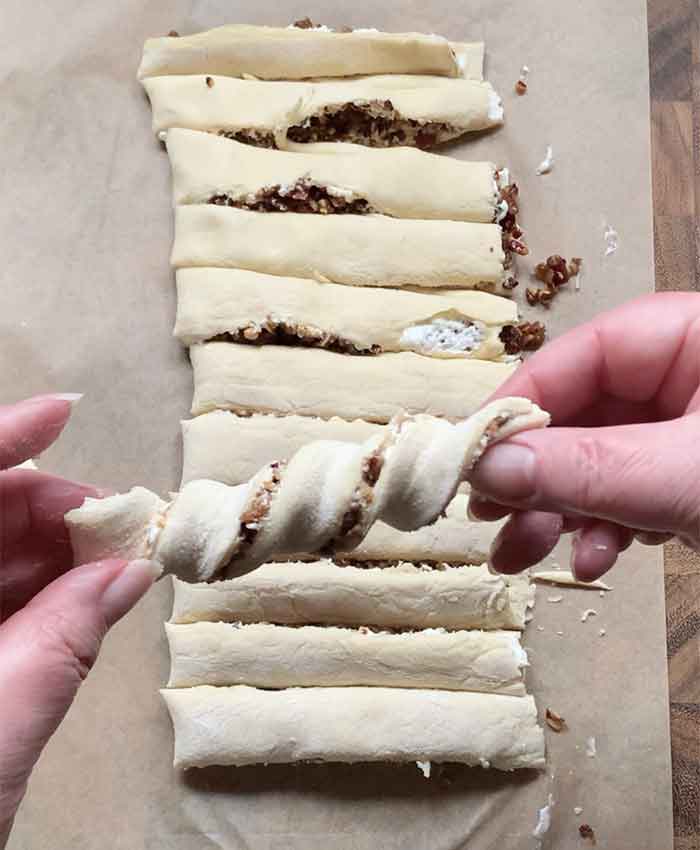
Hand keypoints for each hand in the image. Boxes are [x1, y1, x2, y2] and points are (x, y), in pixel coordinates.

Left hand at [0, 396, 158, 847]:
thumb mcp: (1, 723)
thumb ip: (66, 639)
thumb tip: (128, 573)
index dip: (4, 437)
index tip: (66, 411)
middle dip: (46, 509)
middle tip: (115, 528)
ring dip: (50, 552)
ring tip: (110, 562)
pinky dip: (34, 590)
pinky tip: (79, 593)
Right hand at [468, 292, 699, 580]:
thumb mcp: (687, 477)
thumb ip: (586, 469)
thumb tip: (485, 468)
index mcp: (692, 339)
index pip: (586, 352)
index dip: (522, 400)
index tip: (472, 452)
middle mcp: (685, 378)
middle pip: (583, 414)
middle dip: (535, 474)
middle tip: (486, 515)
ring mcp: (688, 433)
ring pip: (599, 462)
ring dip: (557, 513)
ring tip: (520, 554)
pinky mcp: (691, 481)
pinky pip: (631, 495)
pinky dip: (606, 529)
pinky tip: (596, 561)